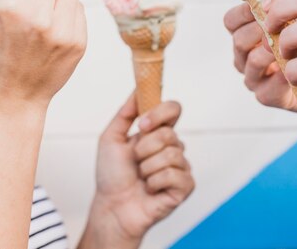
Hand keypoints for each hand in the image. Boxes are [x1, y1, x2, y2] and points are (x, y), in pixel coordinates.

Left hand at [89, 97, 193, 245]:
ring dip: (147, 168)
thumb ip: (125, 113)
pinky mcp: (185, 186)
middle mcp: (173, 147)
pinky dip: (155, 182)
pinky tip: (150, 189)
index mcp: (158, 133)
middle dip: (144, 149)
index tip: (142, 124)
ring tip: (141, 177)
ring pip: (171, 155)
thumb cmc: (111, 176)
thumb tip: (138, 89)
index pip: (173, 109)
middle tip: (135, 161)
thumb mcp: (111, 139)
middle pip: (168, 134)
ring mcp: (181, 166)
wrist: (111, 207)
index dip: (160, 113)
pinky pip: (175, 175)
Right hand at [223, 2, 296, 114]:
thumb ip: (291, 5)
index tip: (267, 3)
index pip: (232, 20)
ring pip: (252, 59)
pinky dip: (285, 71)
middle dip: (261, 27)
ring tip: (295, 40)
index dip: (245, 10)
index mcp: (248, 33)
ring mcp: (254, 78)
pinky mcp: (266, 96)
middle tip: (283, 20)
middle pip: (239, 38)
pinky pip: (269, 83)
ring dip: (273, 47)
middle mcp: (245, 56)